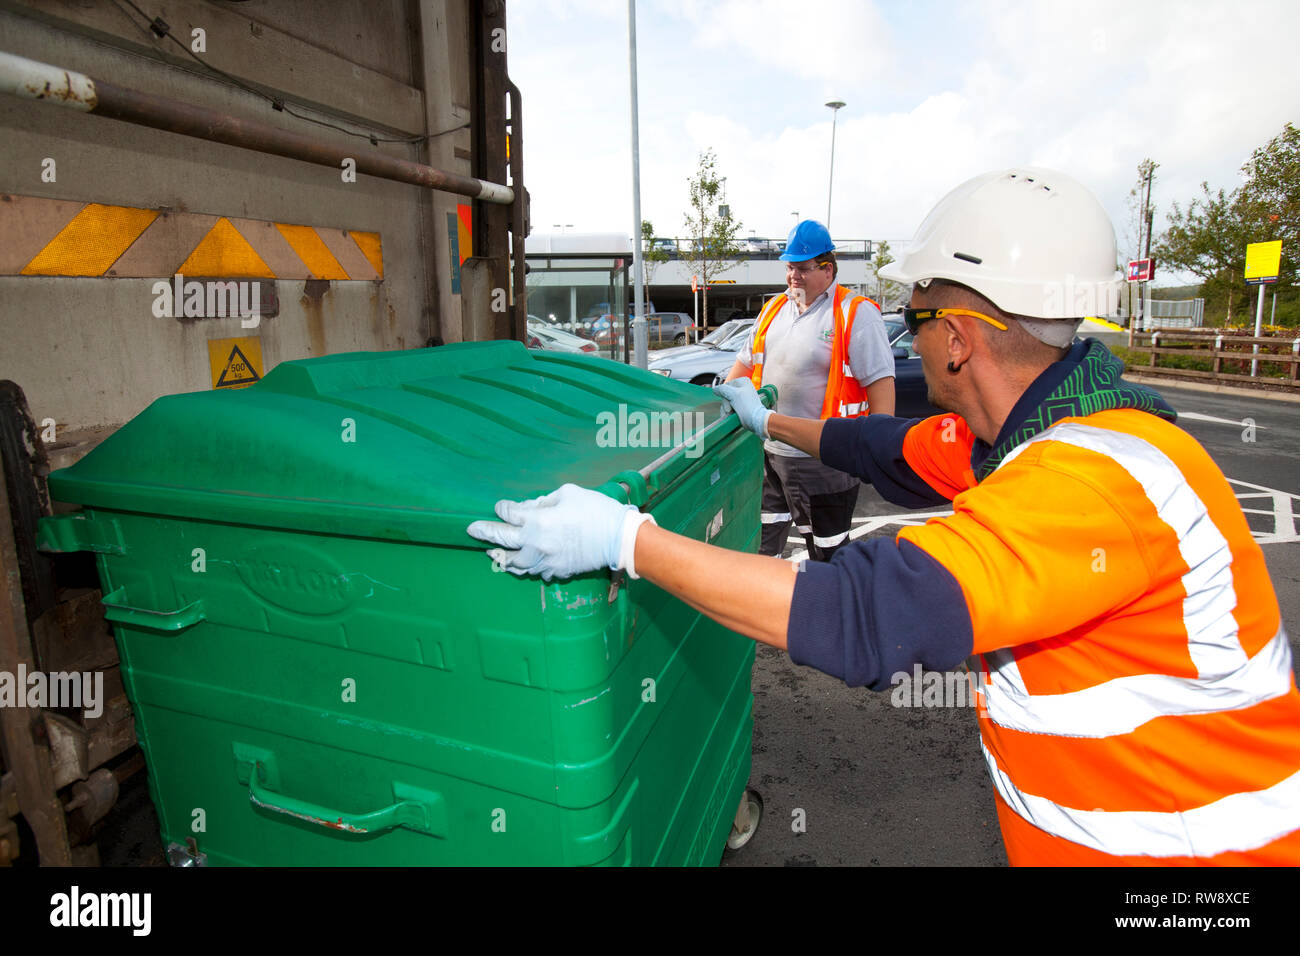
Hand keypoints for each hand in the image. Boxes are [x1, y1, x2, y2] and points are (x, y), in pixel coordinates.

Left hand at [467, 483, 648, 581]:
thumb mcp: (568, 493)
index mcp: (537, 521)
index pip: (509, 514)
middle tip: (471, 530)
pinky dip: (525, 567)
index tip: (500, 506)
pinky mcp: (557, 571)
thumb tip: (527, 508)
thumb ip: (543, 500)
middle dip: (484, 533)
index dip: (502, 508)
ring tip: (492, 554)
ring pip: (514, 564)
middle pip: (501, 540)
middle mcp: (536, 544)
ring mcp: (545, 561)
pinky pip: (534, 572)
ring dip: (501, 558)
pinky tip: (523, 563)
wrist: (620, 539)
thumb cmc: (596, 511)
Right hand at [713, 379, 771, 438]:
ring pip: (726, 402)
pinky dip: (727, 412)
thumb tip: (715, 389)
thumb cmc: (747, 406)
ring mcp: (740, 398)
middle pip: (725, 394)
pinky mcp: (739, 407)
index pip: (726, 385)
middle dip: (725, 403)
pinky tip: (729, 415)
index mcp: (742, 382)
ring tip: (730, 414)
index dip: (724, 393)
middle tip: (729, 409)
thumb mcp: (733, 394)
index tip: (729, 400)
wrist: (755, 420)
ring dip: (725, 409)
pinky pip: (729, 407)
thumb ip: (722, 389)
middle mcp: (742, 388)